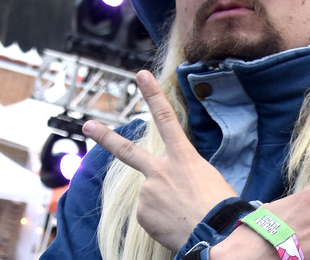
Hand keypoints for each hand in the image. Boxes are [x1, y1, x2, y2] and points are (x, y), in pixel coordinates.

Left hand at [82, 70, 236, 250]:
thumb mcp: (209, 178)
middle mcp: (161, 170)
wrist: (220, 235)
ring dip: (163, 204)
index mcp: (183, 157)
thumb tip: (175, 185)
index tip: (141, 75)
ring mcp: (148, 192)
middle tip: (87, 125)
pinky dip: (160, 220)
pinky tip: (175, 224)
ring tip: (183, 214)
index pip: (166, 118)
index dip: (153, 94)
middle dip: (104, 135)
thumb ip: (186, 174)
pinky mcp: (142, 213)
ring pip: (150, 195)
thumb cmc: (222, 206)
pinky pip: (149, 215)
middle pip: (127, 149)